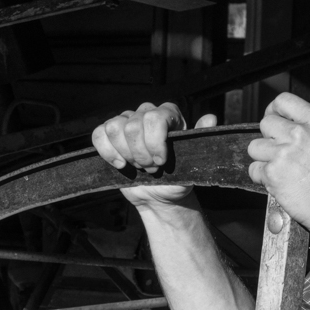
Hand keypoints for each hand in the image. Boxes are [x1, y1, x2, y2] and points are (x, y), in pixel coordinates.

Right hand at [91, 103, 219, 207]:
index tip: (161, 162)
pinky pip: (99, 134)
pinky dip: (107, 153)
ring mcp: (126, 123)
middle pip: (132, 125)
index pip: (154, 117)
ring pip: (114, 127)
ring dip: (125, 153)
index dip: (154, 142)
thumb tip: (210, 118)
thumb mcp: (194, 164)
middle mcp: (147, 113)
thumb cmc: (178, 179)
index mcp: (169, 115)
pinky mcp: (110, 136)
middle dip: (140, 153)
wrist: (159, 196)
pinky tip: (121, 165)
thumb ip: (201, 139)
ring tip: (138, 167)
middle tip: (151, 169)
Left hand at [245, 92, 309, 241]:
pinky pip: (254, 169)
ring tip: (279, 169)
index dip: (274, 110)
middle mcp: (298, 134)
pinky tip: (277, 182)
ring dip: (263, 158)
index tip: (273, 118)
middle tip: (278, 151)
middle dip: (268, 138)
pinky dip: (261, 177)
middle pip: (265, 123)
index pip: (284, 101)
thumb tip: (292, 125)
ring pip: (255, 146)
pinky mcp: (272, 172)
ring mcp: (283, 153)